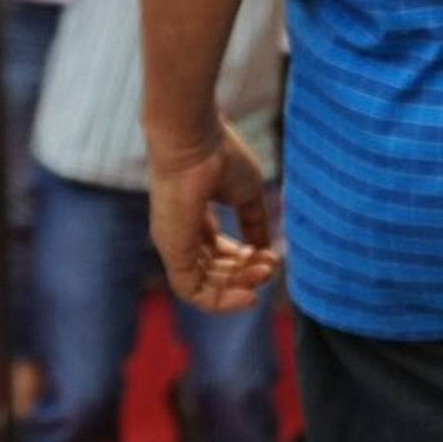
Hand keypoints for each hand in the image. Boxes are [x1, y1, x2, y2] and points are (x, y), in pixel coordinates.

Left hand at [147, 124, 278, 312]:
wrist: (195, 140)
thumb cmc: (219, 156)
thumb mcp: (246, 194)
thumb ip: (255, 222)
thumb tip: (266, 250)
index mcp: (194, 218)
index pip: (218, 253)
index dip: (246, 260)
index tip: (270, 255)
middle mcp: (180, 235)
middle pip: (215, 271)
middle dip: (246, 274)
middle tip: (270, 265)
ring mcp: (174, 246)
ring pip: (207, 285)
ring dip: (240, 286)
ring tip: (264, 273)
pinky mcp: (172, 253)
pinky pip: (194, 293)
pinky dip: (222, 301)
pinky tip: (249, 295)